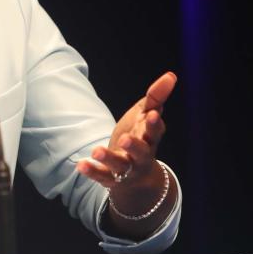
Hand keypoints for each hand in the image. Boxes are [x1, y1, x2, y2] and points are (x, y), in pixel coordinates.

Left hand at [76, 72, 176, 190]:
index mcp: (150, 138)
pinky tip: (81, 164)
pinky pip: (102, 177)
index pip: (155, 132)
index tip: (151, 115)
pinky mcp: (111, 178)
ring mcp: (126, 169)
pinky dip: (92, 171)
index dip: (154, 124)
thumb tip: (171, 75)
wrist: (137, 176)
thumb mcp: (146, 115)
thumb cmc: (141, 137)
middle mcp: (141, 156)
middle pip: (141, 152)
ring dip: (109, 158)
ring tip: (96, 151)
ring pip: (120, 166)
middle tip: (125, 138)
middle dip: (134, 146)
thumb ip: (156, 97)